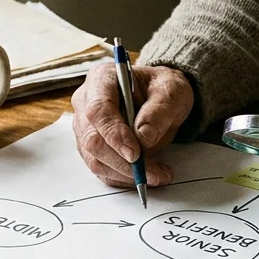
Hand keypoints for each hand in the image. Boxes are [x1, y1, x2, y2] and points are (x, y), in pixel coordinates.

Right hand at [71, 64, 194, 187]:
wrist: (160, 98)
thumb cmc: (162, 89)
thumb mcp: (172, 91)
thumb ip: (159, 110)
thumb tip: (143, 136)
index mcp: (102, 79)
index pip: (98, 109)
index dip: (114, 134)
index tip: (136, 153)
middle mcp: (86, 102)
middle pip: (93, 139)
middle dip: (123, 162)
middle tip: (153, 172)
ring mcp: (85, 127)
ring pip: (95, 159)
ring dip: (126, 174)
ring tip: (158, 174)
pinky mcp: (92, 148)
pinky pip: (103, 169)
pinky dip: (125, 178)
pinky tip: (148, 175)